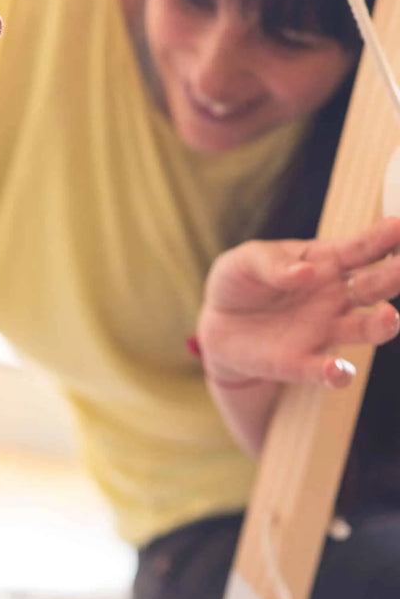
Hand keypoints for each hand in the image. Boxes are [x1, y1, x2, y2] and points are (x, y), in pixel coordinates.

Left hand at [197, 216, 399, 388]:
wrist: (217, 323)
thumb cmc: (240, 281)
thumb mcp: (245, 261)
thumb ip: (272, 263)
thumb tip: (307, 270)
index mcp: (325, 262)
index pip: (361, 248)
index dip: (383, 237)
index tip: (399, 226)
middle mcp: (336, 297)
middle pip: (375, 286)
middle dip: (395, 276)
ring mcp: (324, 331)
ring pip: (364, 329)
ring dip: (380, 326)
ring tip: (389, 318)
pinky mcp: (302, 363)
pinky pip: (327, 370)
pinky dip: (337, 373)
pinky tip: (337, 370)